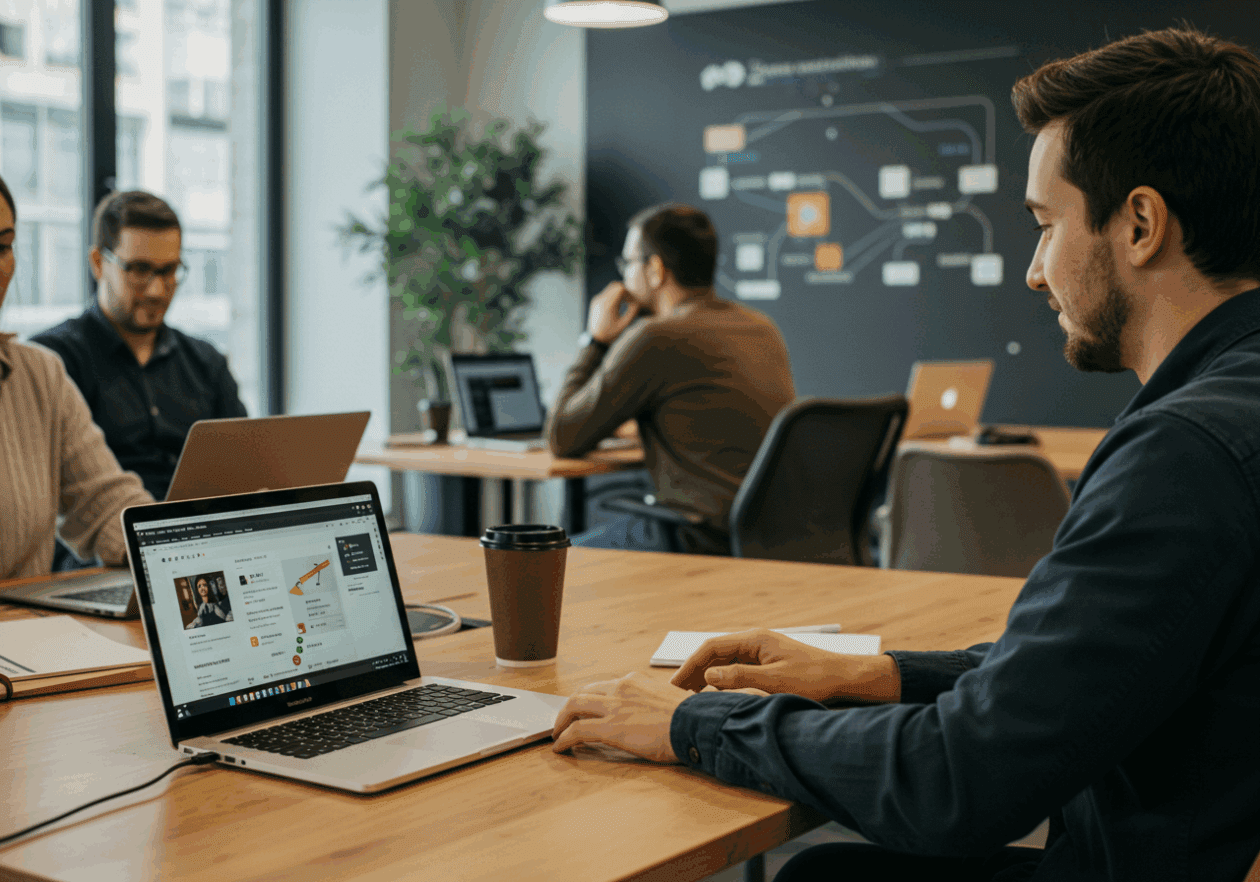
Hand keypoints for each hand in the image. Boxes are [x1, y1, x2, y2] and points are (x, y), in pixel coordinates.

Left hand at [552, 672, 689, 762]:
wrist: (697, 724)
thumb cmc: (693, 718)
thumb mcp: (671, 701)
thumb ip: (656, 703)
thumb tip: (659, 715)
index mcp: (636, 680)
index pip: (604, 686)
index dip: (590, 698)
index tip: (585, 709)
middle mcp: (621, 687)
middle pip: (583, 692)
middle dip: (570, 707)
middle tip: (564, 720)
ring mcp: (614, 706)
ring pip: (573, 706)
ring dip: (561, 720)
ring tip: (557, 734)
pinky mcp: (610, 727)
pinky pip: (577, 730)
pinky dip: (564, 738)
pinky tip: (560, 748)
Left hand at [587, 282, 642, 344]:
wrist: (596, 341)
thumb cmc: (611, 335)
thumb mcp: (625, 325)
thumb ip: (633, 312)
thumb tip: (638, 303)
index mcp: (608, 304)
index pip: (621, 289)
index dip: (630, 294)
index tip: (633, 303)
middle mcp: (600, 299)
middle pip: (616, 285)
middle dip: (625, 291)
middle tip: (631, 301)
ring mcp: (596, 300)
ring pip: (611, 288)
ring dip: (620, 293)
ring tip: (626, 304)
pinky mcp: (595, 302)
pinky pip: (606, 293)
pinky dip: (614, 296)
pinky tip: (619, 306)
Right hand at [669, 628, 901, 703]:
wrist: (845, 678)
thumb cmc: (815, 678)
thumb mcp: (775, 681)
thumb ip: (740, 679)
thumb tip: (708, 678)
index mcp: (754, 640)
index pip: (711, 647)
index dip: (690, 665)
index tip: (675, 684)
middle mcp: (755, 641)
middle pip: (714, 653)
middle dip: (693, 671)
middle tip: (676, 692)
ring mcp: (761, 651)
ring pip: (724, 662)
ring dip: (706, 676)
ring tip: (690, 695)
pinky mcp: (767, 663)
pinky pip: (736, 669)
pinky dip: (721, 680)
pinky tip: (716, 695)